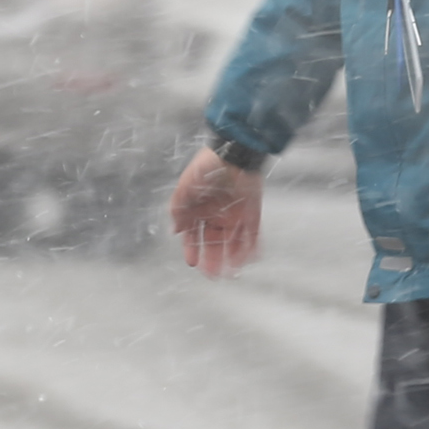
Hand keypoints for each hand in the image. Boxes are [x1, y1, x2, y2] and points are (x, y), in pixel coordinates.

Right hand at [169, 148, 264, 276]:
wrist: (235, 154)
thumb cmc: (207, 167)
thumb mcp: (185, 188)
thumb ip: (177, 209)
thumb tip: (176, 231)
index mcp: (199, 209)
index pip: (194, 235)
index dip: (192, 249)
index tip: (192, 262)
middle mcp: (217, 214)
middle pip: (213, 243)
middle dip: (212, 259)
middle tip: (211, 275)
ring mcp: (236, 215)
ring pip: (233, 243)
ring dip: (230, 258)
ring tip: (228, 273)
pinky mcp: (253, 213)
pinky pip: (252, 235)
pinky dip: (251, 248)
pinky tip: (247, 261)